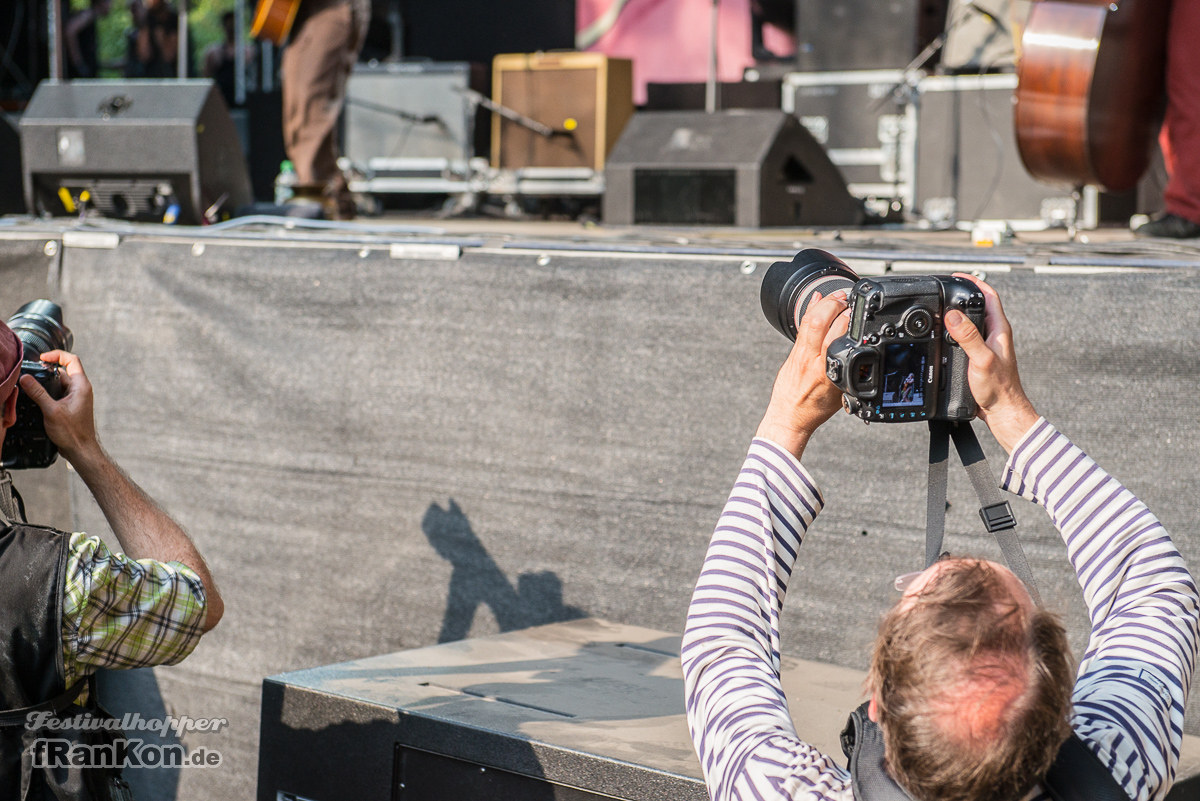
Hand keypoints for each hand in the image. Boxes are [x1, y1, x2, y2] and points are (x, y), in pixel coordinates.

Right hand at [18, 350, 102, 466]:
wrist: (80, 449)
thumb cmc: (72, 432)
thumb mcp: (51, 411)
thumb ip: (38, 393)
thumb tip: (25, 378)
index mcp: (81, 386)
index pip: (72, 360)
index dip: (57, 355)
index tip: (42, 358)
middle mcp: (80, 389)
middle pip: (63, 371)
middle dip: (47, 370)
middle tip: (31, 373)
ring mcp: (76, 397)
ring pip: (59, 383)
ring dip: (46, 382)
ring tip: (31, 385)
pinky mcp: (71, 405)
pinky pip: (58, 392)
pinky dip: (48, 391)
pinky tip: (36, 396)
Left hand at [756, 291, 850, 457]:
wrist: (788, 417)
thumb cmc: (814, 409)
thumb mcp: (842, 394)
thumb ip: (853, 375)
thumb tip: (869, 360)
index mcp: (825, 373)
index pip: (835, 339)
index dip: (847, 321)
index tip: (859, 311)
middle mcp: (810, 360)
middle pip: (818, 323)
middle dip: (834, 305)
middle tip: (848, 298)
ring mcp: (800, 355)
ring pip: (807, 321)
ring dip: (824, 303)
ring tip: (838, 295)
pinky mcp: (793, 352)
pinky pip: (801, 327)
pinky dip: (810, 309)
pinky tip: (817, 297)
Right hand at [943, 274, 1038, 451]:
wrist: (1002, 411)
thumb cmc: (999, 388)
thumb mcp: (982, 359)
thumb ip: (968, 336)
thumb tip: (953, 314)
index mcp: (999, 329)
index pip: (989, 296)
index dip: (974, 282)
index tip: (957, 277)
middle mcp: (994, 334)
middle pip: (977, 306)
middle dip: (961, 295)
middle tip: (943, 290)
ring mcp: (986, 346)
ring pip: (970, 322)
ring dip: (956, 314)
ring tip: (939, 309)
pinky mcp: (978, 357)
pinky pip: (964, 338)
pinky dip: (952, 332)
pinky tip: (942, 337)